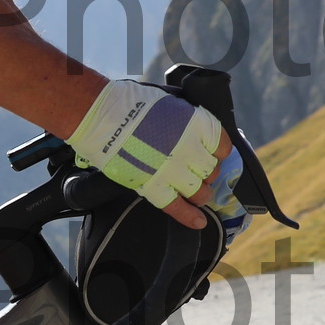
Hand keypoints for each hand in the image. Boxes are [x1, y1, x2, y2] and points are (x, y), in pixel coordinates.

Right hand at [68, 80, 233, 225]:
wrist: (102, 116)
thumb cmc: (132, 103)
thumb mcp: (170, 102)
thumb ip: (186, 119)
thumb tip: (193, 130)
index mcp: (196, 124)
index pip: (222, 145)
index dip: (218, 151)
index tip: (213, 153)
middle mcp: (190, 149)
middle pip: (211, 170)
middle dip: (207, 172)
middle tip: (197, 171)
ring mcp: (173, 170)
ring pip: (200, 191)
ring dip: (201, 193)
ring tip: (197, 193)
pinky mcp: (153, 186)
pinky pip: (177, 206)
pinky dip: (189, 217)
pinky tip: (199, 222)